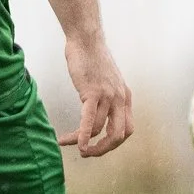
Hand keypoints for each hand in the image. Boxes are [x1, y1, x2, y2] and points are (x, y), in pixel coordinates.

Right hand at [56, 35, 132, 157]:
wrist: (86, 40)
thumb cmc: (91, 58)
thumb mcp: (106, 80)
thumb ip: (107, 96)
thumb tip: (98, 110)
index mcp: (125, 97)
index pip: (127, 129)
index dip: (113, 142)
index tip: (98, 145)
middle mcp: (120, 99)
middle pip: (118, 135)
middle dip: (102, 150)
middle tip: (86, 154)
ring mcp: (107, 96)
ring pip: (98, 130)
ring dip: (82, 142)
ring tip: (66, 142)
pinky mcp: (92, 93)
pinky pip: (89, 120)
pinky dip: (82, 135)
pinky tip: (75, 143)